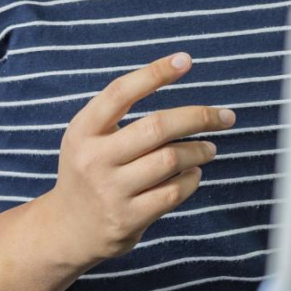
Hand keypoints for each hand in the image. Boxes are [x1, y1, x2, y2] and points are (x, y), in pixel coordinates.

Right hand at [43, 53, 237, 265]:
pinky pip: (172, 193)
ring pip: (170, 160)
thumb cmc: (89, 169)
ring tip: (209, 149)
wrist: (66, 230)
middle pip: (156, 126)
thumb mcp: (88, 135)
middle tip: (225, 116)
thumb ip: (119, 112)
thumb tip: (173, 75)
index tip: (185, 60)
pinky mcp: (127, 219)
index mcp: (83, 130)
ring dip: (199, 151)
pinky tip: (193, 174)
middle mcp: (94, 158)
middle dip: (198, 117)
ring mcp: (110, 191)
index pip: (121, 92)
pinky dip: (191, 180)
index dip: (154, 73)